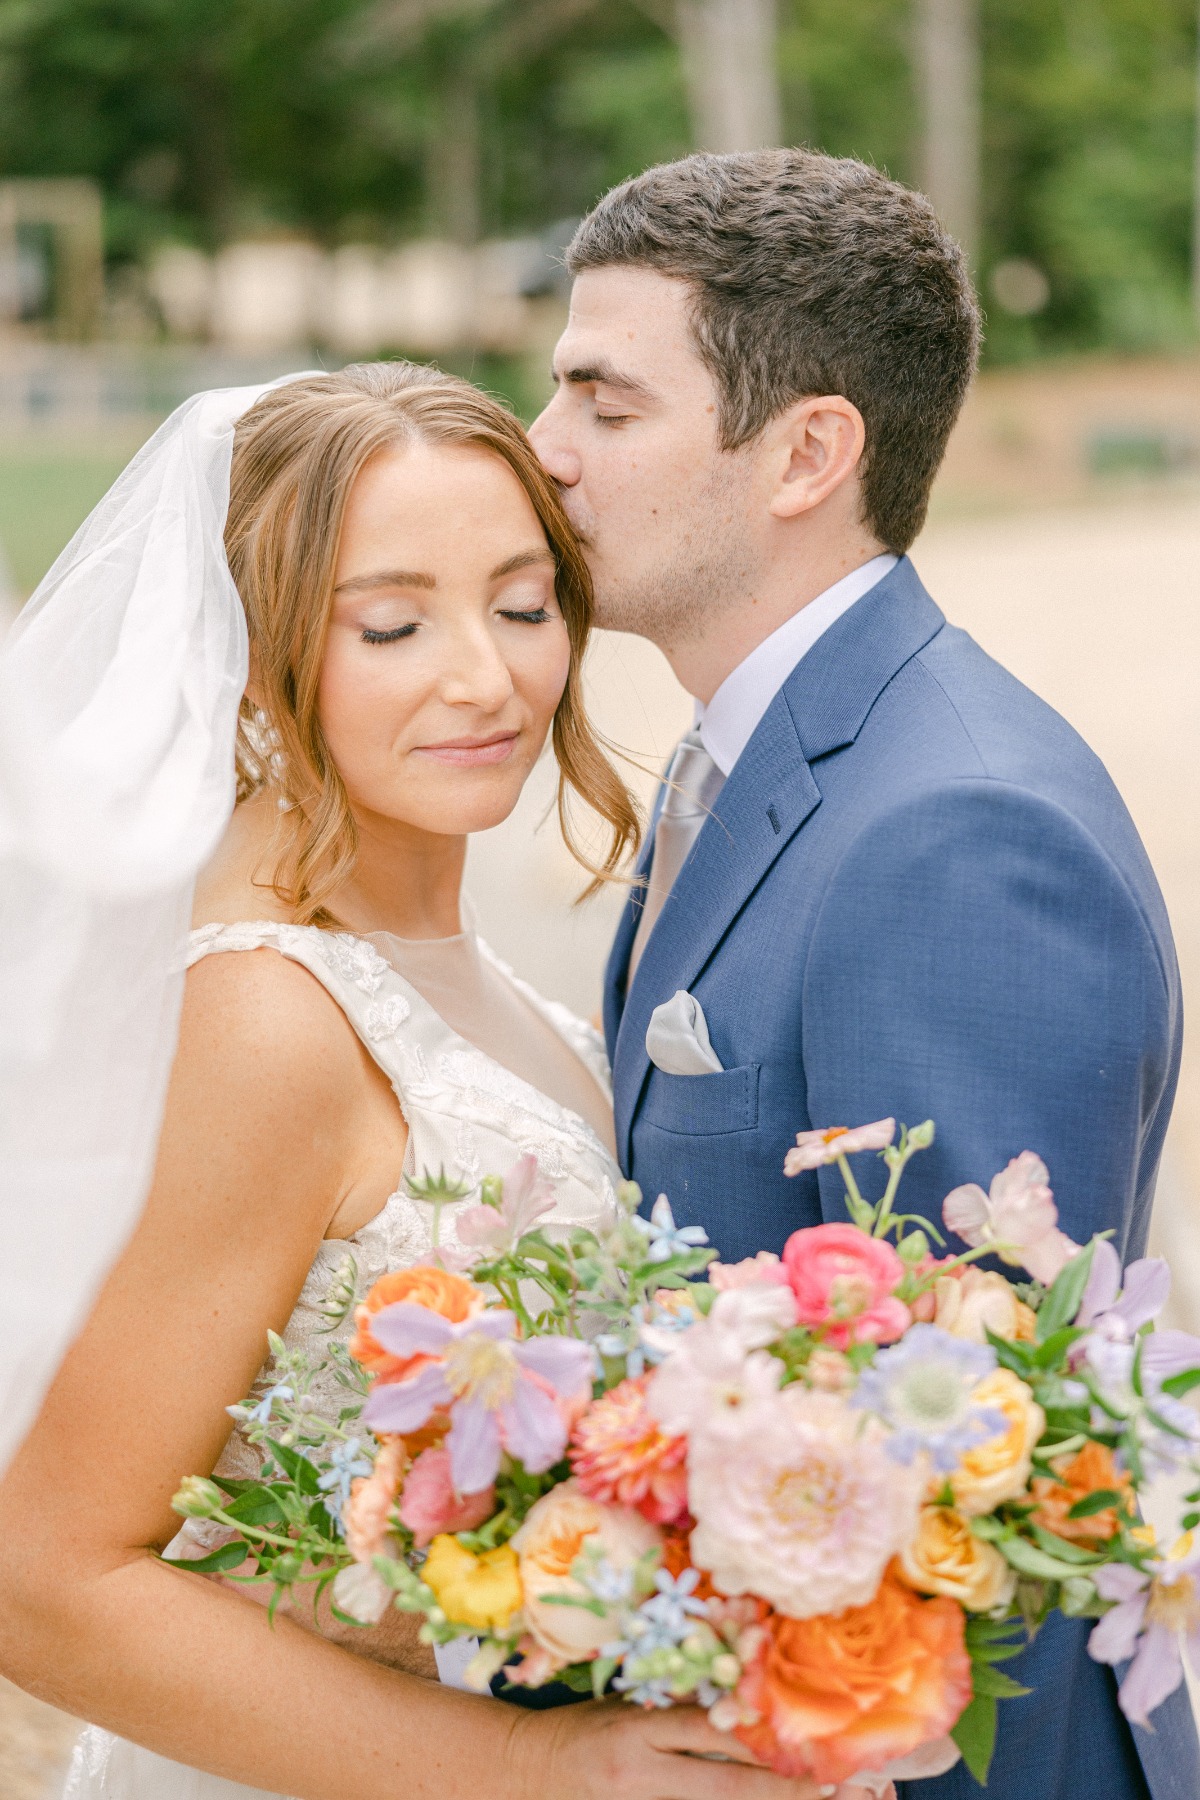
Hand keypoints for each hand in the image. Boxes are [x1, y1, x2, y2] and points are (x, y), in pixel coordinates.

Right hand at [506, 1699, 840, 1799]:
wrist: (524, 1776)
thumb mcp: (628, 1709)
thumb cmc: (582, 1732)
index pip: (715, 1734)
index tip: (816, 1748)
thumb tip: (746, 1708)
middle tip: (836, 1793)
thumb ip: (681, 1711)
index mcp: (638, 1731)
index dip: (768, 1743)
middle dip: (784, 1793)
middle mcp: (641, 1777)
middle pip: (726, 1791)